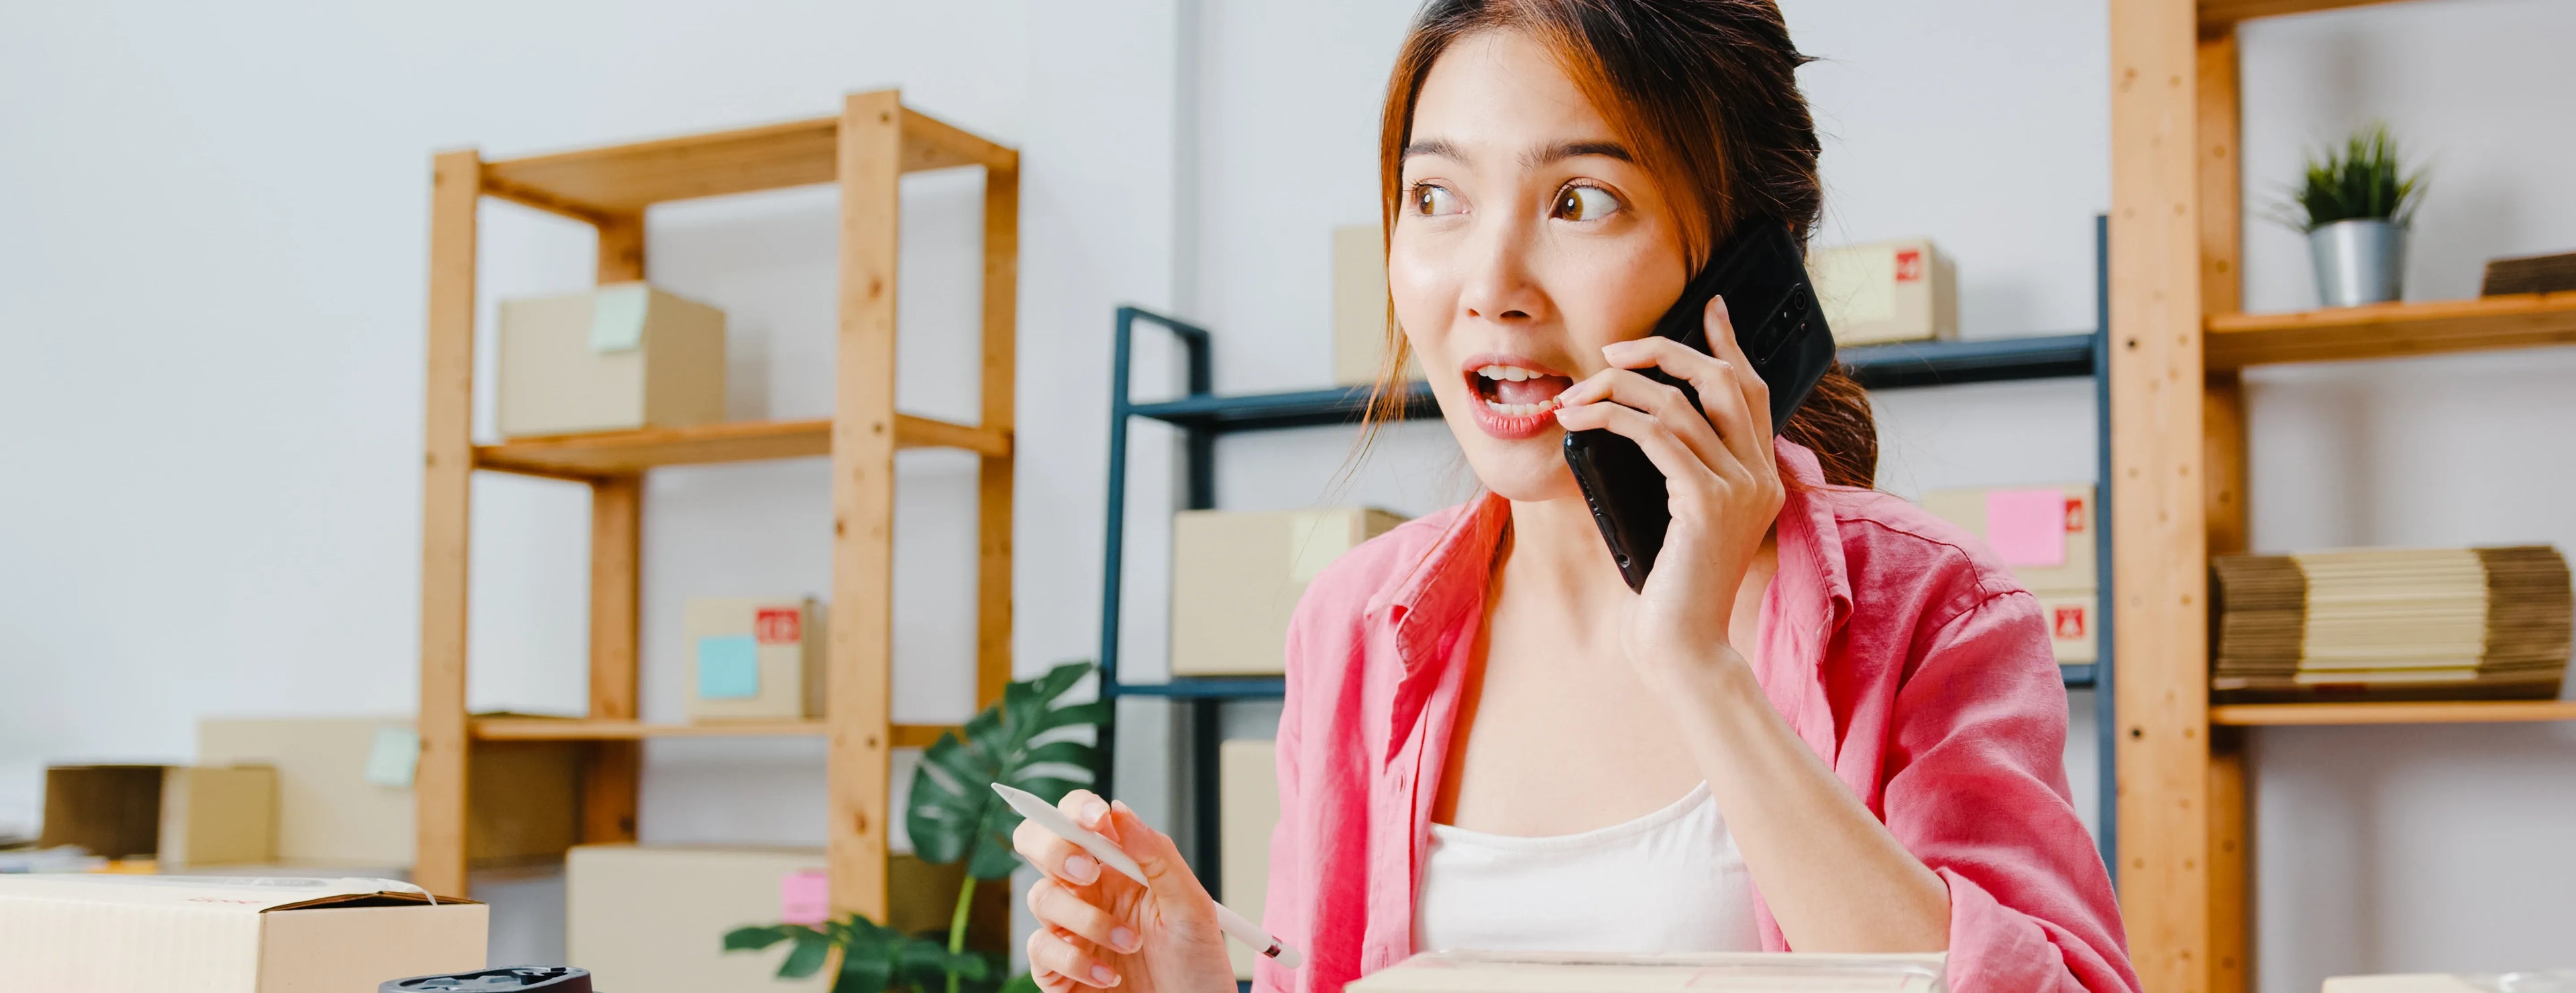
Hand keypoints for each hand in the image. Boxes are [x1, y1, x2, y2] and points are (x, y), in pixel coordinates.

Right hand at [1012, 789, 1234, 992]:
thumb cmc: (1197, 966)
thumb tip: (1119, 812)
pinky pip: (1040, 949)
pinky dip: (1074, 962)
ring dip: (1088, 921)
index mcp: (1118, 866)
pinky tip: (1109, 977)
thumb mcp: (1192, 907)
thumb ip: (1157, 855)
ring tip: (1131, 944)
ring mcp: (1069, 928)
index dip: (1078, 809)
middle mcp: (1088, 891)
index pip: (1079, 819)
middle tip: (1090, 873)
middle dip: (1054, 849)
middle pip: (1037, 844)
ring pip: (1041, 898)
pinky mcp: (1057, 969)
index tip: (1097, 819)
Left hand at [1551, 296, 1785, 684]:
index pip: (1752, 391)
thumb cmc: (1669, 592)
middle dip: (1663, 353)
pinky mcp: (1710, 503)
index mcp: (1762, 477)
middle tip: (1611, 350)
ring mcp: (1743, 488)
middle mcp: (1762, 477)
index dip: (1728, 344)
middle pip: (1723, 381)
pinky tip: (1580, 420)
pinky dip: (1613, 418)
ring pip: (1682, 404)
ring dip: (1618, 389)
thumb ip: (1679, 473)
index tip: (1709, 305)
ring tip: (1573, 395)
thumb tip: (1637, 423)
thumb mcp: (1679, 520)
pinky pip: (1658, 436)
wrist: (1681, 649)